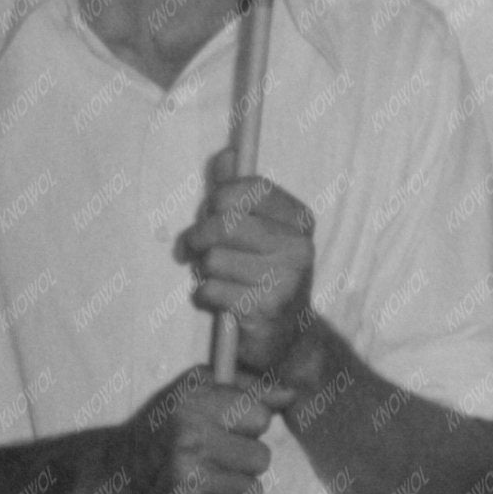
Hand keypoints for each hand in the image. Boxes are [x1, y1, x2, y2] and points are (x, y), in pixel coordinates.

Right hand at [100, 367, 274, 493]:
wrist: (110, 476)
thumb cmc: (158, 428)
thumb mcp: (191, 390)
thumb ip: (244, 386)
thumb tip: (290, 395)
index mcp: (195, 403)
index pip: (261, 417)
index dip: (250, 425)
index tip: (230, 429)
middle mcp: (191, 440)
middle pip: (261, 458)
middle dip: (245, 460)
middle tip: (218, 459)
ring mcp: (188, 481)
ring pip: (252, 492)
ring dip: (237, 490)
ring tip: (210, 483)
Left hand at [179, 158, 319, 393]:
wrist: (287, 339)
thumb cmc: (265, 276)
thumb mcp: (260, 231)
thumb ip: (240, 193)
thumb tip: (227, 155)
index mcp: (299, 219)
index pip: (249, 189)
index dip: (218, 198)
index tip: (209, 212)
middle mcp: (298, 246)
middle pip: (225, 223)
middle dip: (199, 236)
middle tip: (192, 248)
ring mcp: (284, 280)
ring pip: (214, 259)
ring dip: (203, 271)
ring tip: (215, 278)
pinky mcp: (264, 311)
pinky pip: (212, 291)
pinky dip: (205, 296)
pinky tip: (219, 301)